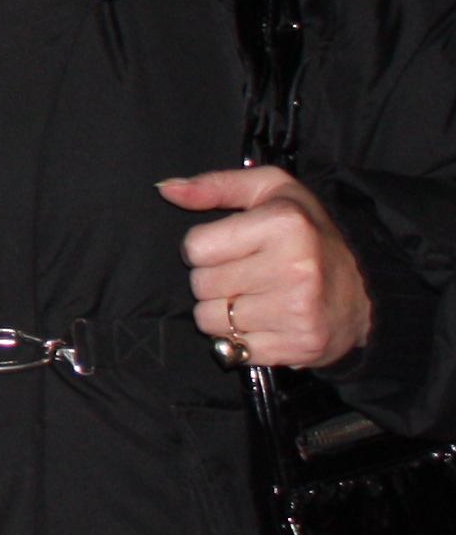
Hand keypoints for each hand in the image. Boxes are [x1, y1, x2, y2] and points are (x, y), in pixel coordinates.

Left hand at [167, 167, 373, 369]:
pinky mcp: (299, 344)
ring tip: (254, 296)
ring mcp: (298, 310)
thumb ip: (215, 185)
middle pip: (200, 285)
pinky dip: (240, 338)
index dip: (204, 248)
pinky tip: (265, 320)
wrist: (368, 289)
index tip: (229, 247)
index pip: (196, 247)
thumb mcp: (272, 191)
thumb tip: (167, 189)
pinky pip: (233, 348)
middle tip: (245, 274)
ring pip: (210, 320)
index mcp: (284, 224)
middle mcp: (294, 268)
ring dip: (222, 311)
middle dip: (214, 280)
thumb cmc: (310, 234)